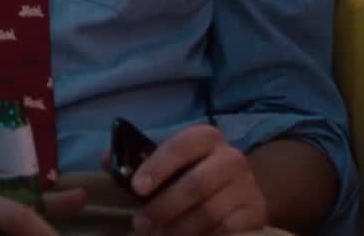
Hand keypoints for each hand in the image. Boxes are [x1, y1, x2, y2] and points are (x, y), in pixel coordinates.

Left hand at [123, 124, 266, 235]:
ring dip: (178, 229)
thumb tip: (108, 160)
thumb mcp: (169, 161)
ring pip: (209, 213)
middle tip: (139, 225)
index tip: (137, 189)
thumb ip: (138, 159)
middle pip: (195, 184)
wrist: (240, 189)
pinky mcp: (255, 213)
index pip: (180, 146)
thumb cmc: (193, 172)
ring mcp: (246, 187)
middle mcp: (230, 158)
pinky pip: (225, 231)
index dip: (157, 167)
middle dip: (163, 207)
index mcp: (205, 138)